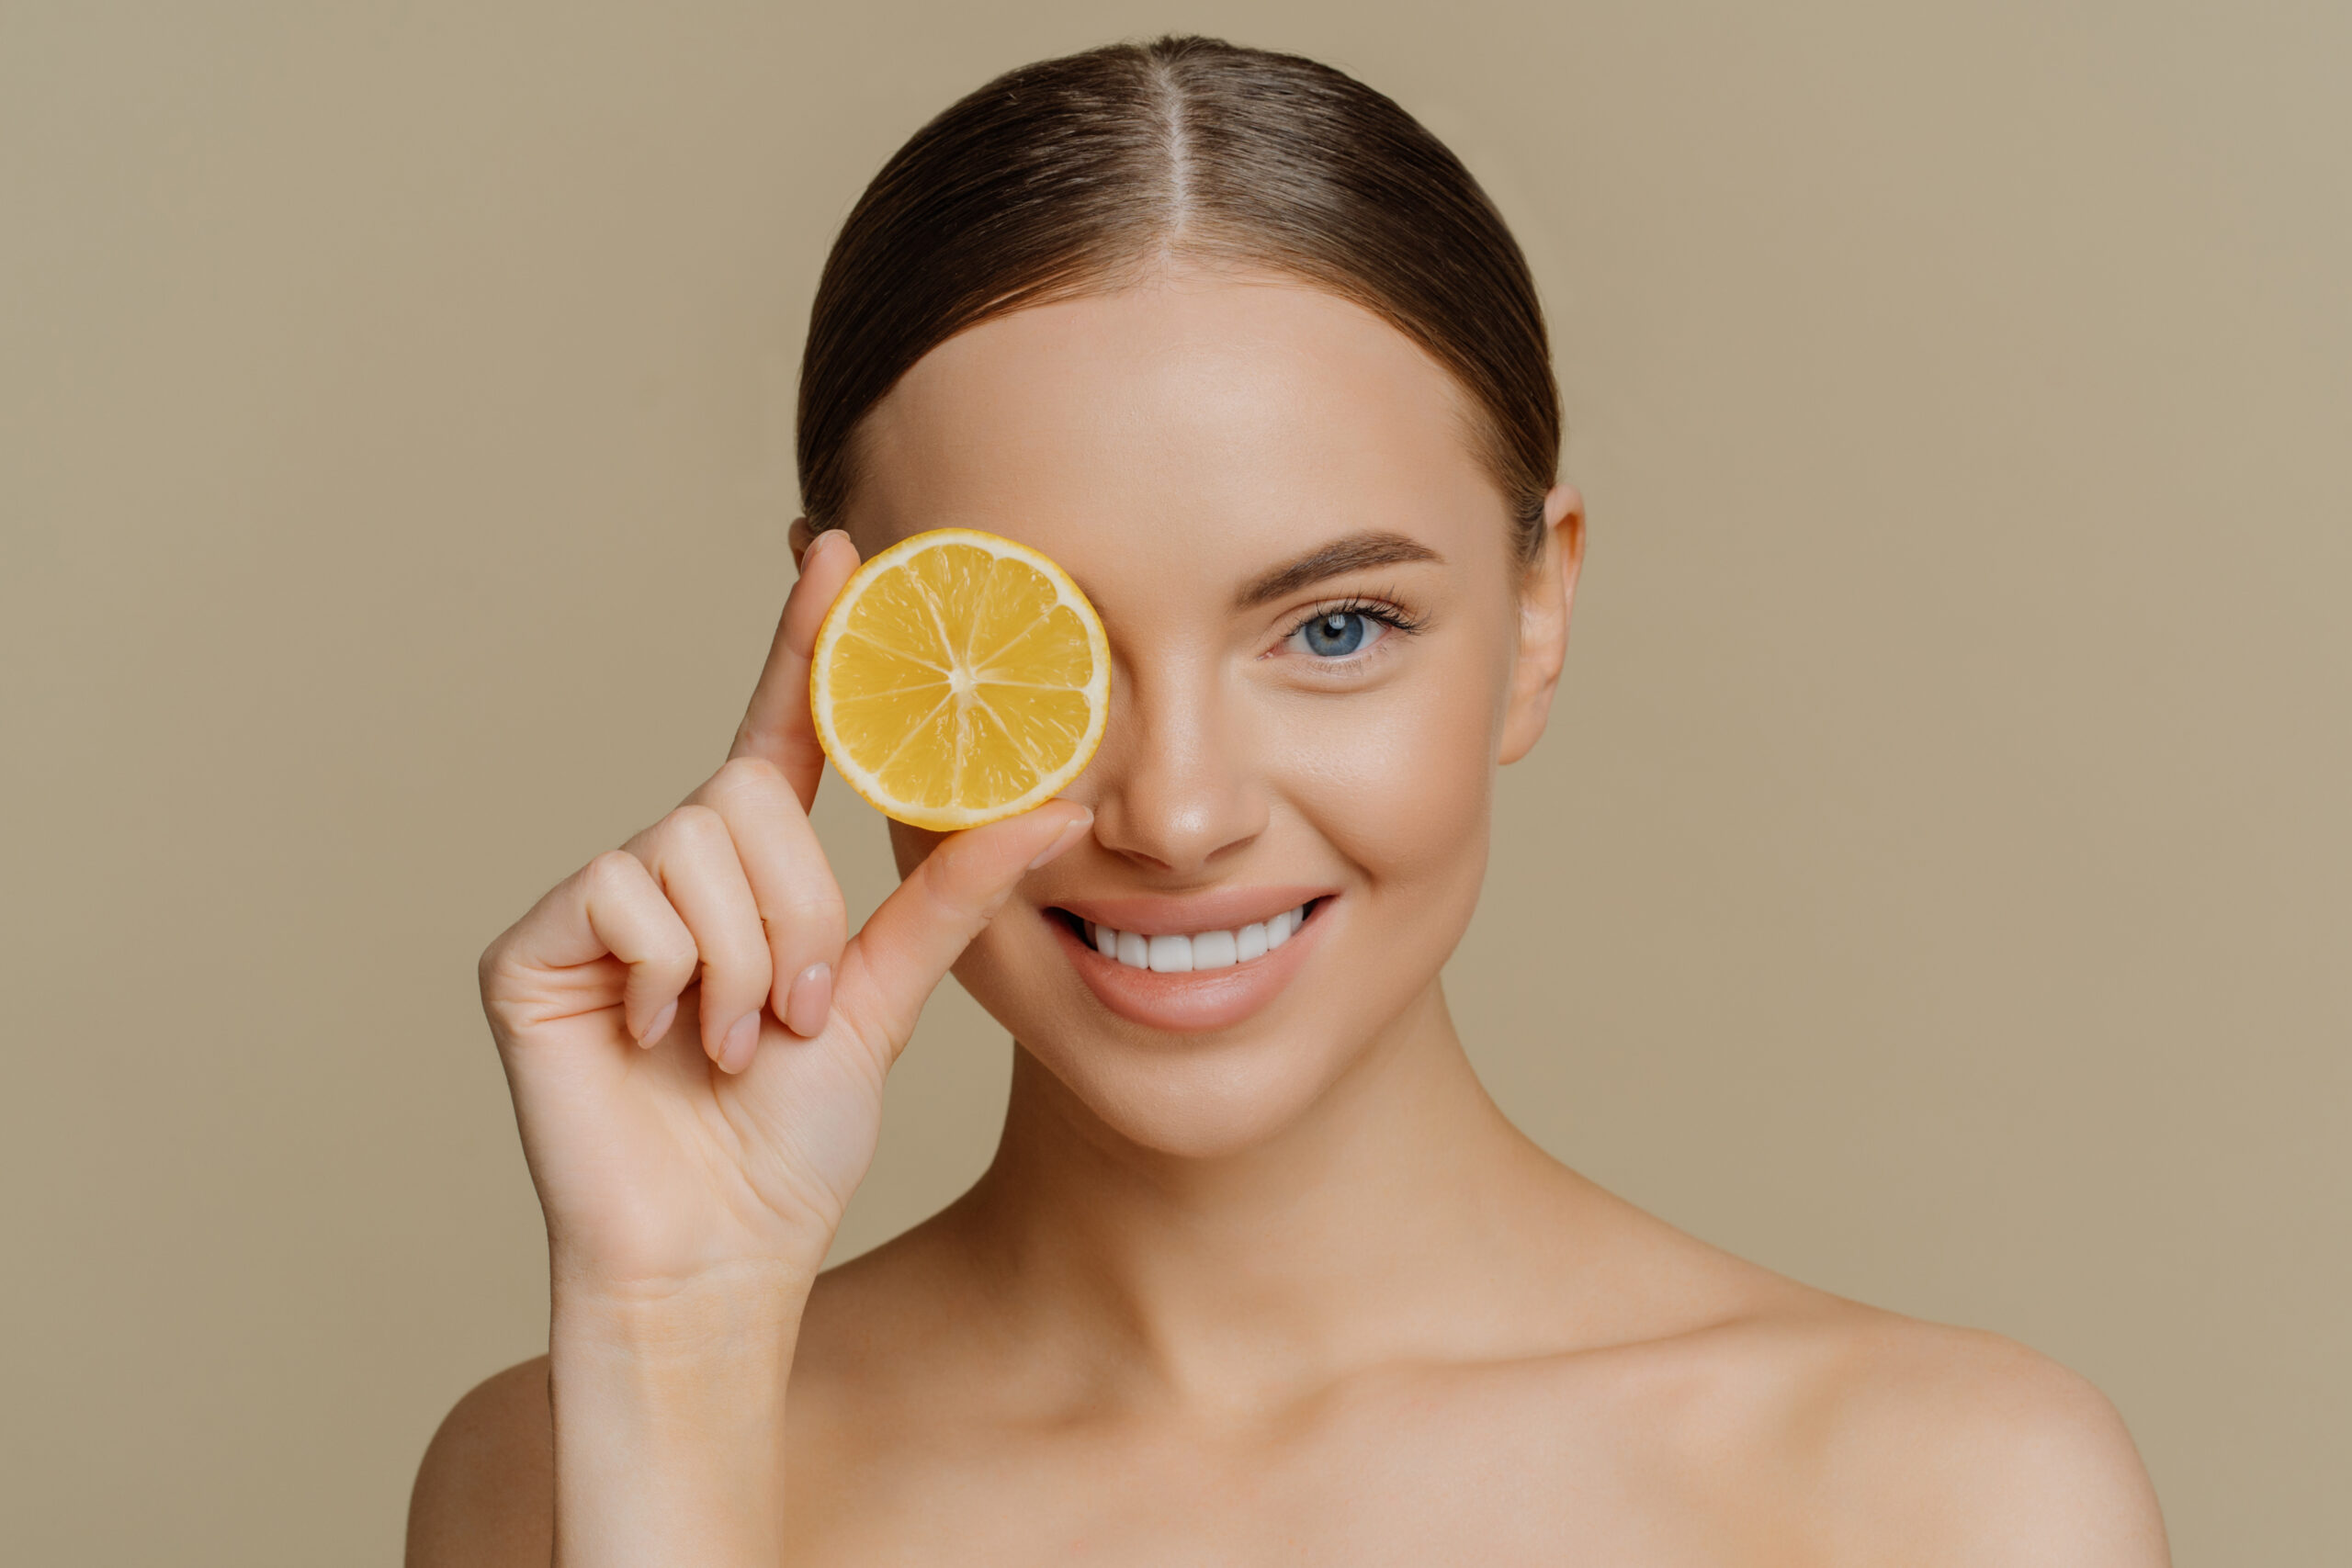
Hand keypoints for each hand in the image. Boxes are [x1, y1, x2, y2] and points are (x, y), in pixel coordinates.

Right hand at [478, 530, 1091, 1296]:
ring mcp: (597, 904)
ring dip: (742, 961)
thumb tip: (1056, 805)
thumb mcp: (886, 1000)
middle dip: (796, 915)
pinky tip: (652, 1037)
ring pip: (692, 842)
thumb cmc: (792, 1140)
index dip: (805, 642)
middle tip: (793, 1016)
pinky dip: (666, 974)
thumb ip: (952, 895)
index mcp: (756, 873)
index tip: (832, 547)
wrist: (716, 1252)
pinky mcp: (531, 947)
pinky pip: (623, 891)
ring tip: (730, 1041)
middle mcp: (673, 866)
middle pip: (745, 797)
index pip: (783, 732)